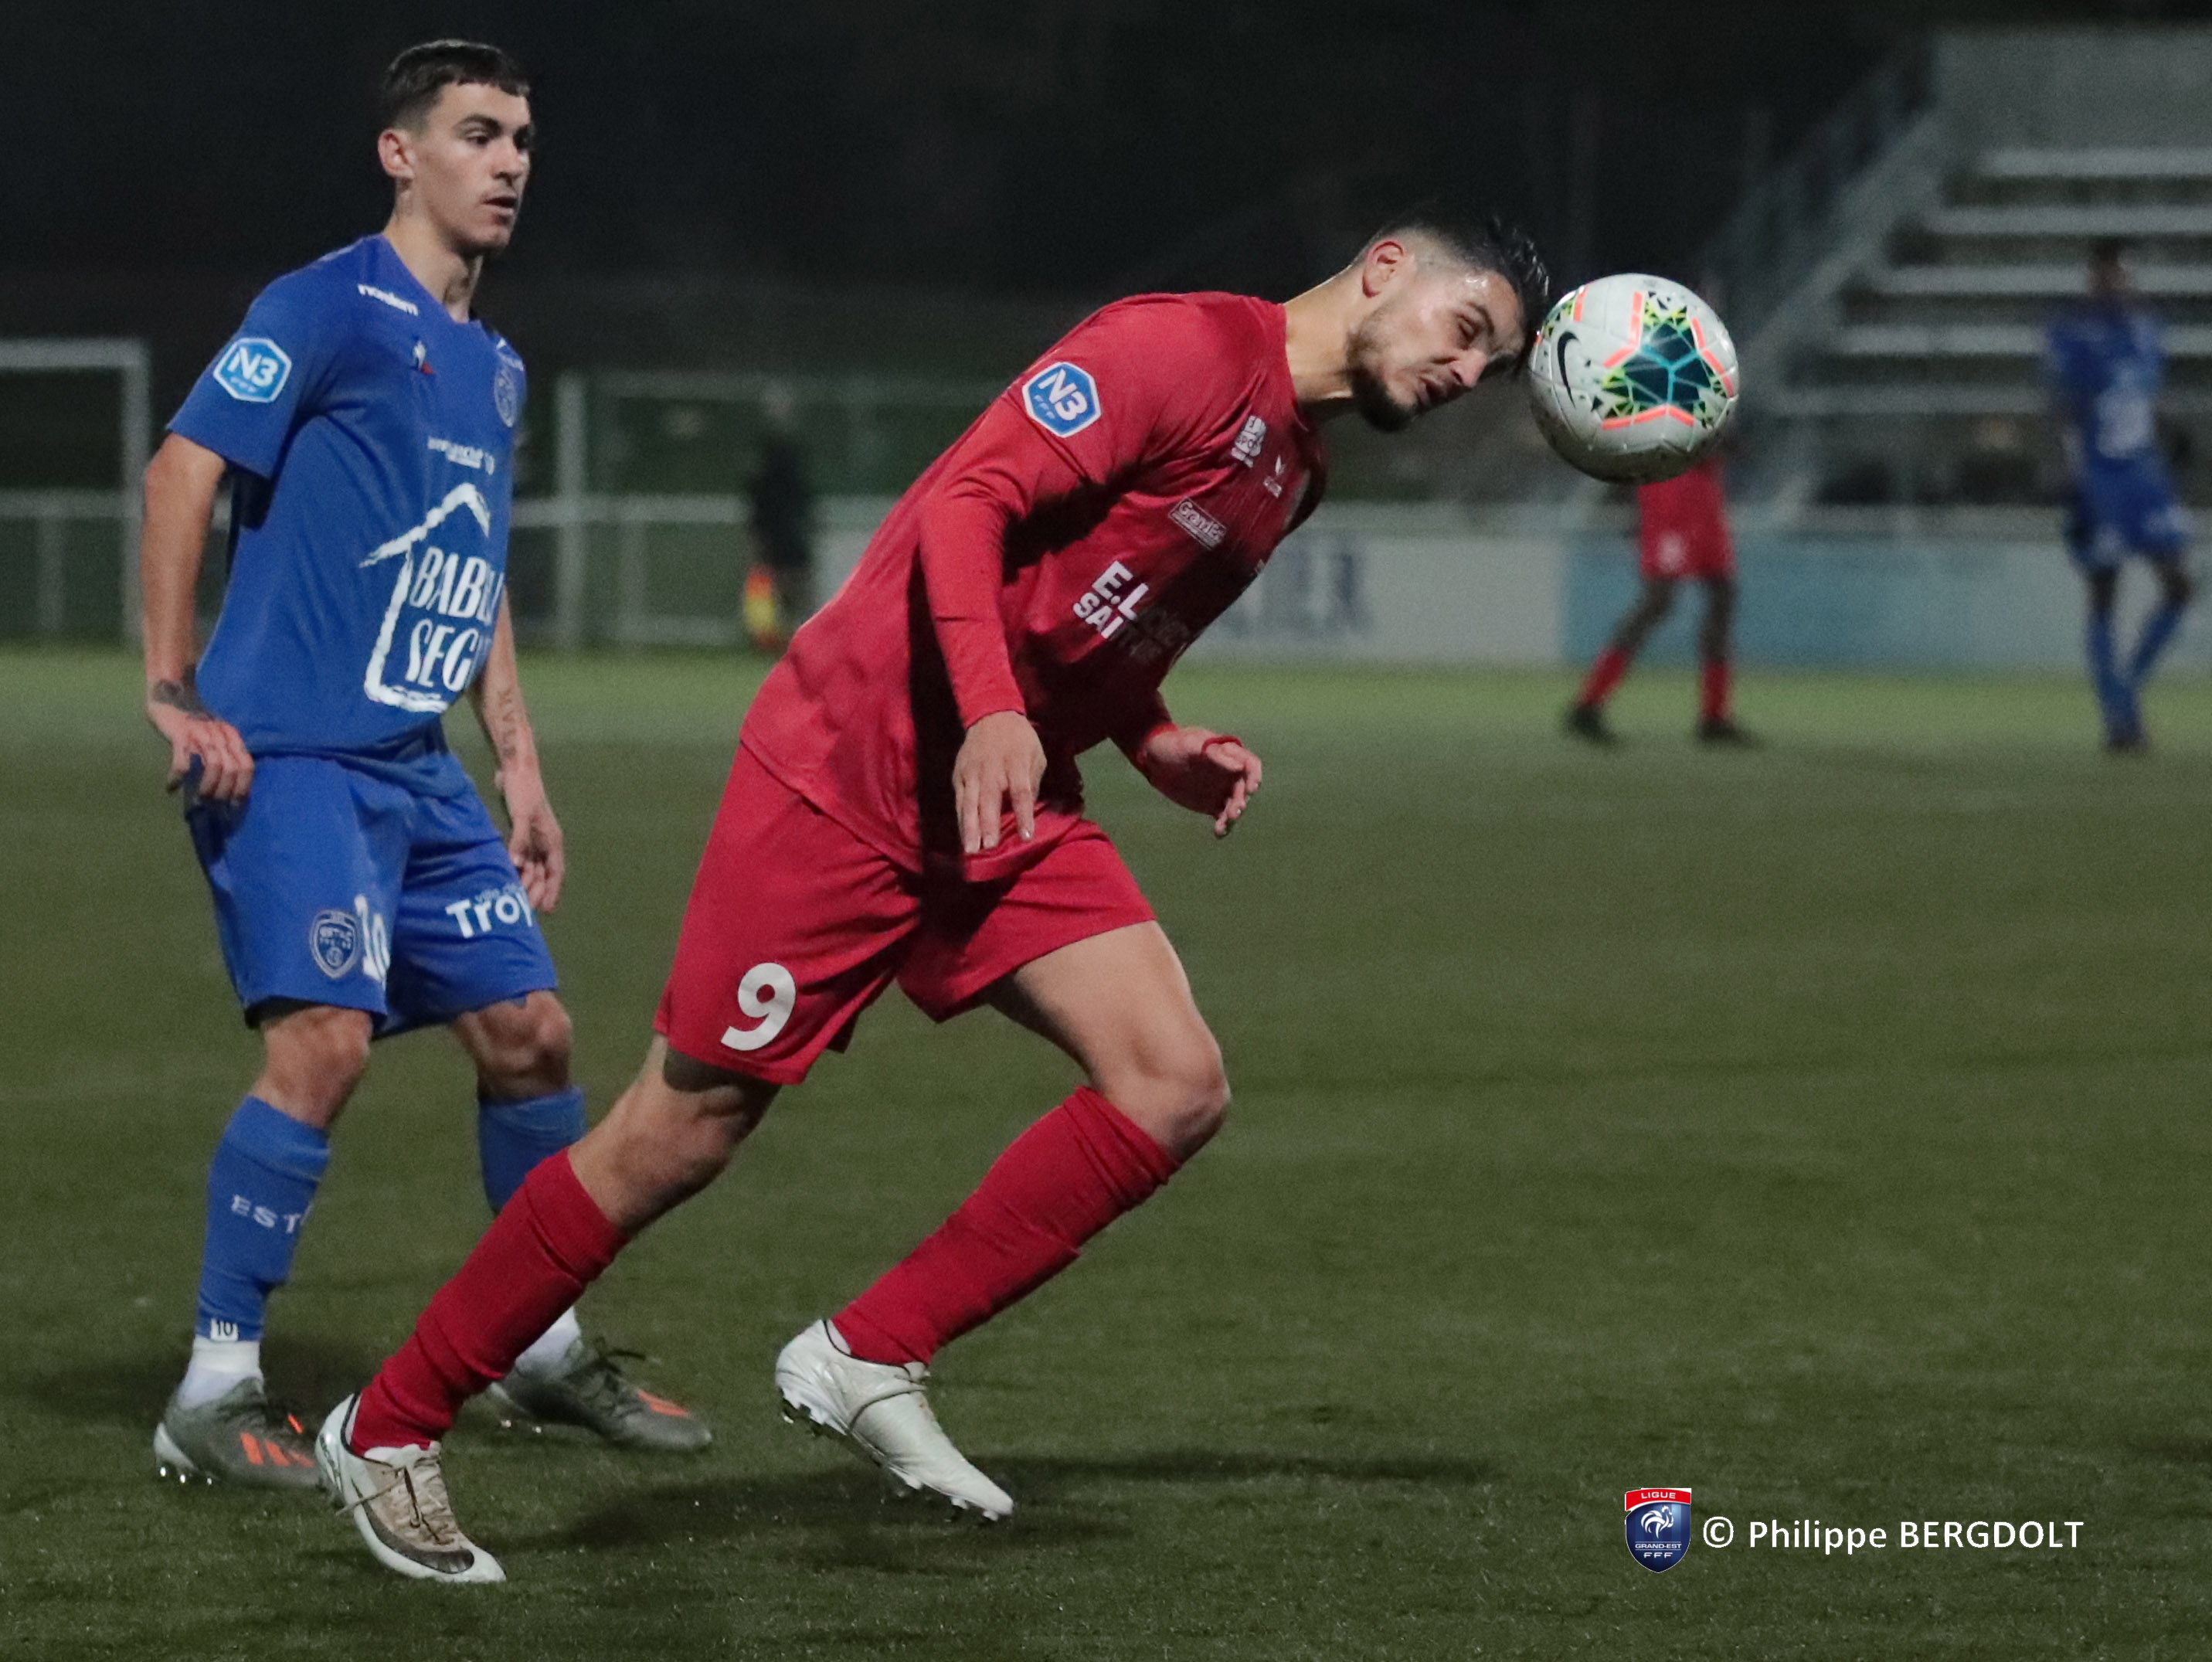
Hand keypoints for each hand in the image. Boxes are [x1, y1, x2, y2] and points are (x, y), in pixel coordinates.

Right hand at [146, 681, 253, 802]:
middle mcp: (220, 735)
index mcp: (232, 736)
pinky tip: (172, 786)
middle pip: (231, 768)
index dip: (243, 786)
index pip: (246, 765)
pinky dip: (178, 777)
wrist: (172, 692)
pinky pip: (183, 760)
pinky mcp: (180, 734)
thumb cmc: (194, 720)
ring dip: (207, 787)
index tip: (235, 804)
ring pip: (213, 766)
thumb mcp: (217, 733)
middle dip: (224, 791)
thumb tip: (231, 784)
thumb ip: (225, 752)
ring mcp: (200, 734)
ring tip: (198, 800)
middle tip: (213, 804)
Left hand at [499, 761, 565, 911]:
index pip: (555, 872)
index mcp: (552, 840)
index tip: (547, 910)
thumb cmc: (523, 791)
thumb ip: (519, 840)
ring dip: (525, 882)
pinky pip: (520, 857)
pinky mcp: (520, 833)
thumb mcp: (522, 815)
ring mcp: (532, 838)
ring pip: (531, 867)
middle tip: (525, 911)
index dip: (552, 891)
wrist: (515, 769)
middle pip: (543, 873)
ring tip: (515, 899)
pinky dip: (515, 869)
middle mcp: (544, 842)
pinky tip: (507, 879)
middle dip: (537, 892)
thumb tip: (515, 865)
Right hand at [953, 709, 1045, 853]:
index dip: (1023, 815)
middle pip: (989, 799)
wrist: (990, 714)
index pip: (1021, 792)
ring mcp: (971, 772)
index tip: (1027, 836)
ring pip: (969, 802)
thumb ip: (1033, 784)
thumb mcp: (1036, 756)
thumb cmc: (1019, 739)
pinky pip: (959, 800)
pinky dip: (960, 819)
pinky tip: (963, 837)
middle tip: (988, 848)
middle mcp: (991, 769)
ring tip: (970, 850)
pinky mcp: (958, 775)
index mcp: (1015, 763)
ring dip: (969, 827)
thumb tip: (1027, 811)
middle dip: (988, 825)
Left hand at [1136, 725, 1261, 837]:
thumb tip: (1239, 767)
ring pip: (1235, 805)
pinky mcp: (1212, 804)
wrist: (1154, 759)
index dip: (1254, 777)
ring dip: (1233, 815)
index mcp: (1229, 754)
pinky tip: (1218, 833)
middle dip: (1241, 801)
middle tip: (1233, 812)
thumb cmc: (1173, 744)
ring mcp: (1222, 789)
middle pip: (1244, 788)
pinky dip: (1223, 825)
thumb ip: (1215, 755)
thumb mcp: (1191, 744)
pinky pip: (1222, 816)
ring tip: (1224, 824)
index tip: (1251, 789)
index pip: (1250, 765)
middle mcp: (1230, 773)